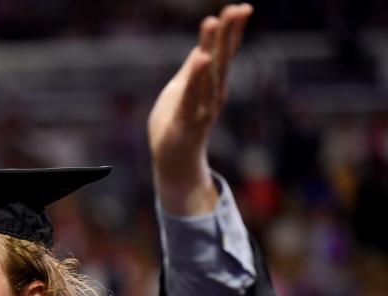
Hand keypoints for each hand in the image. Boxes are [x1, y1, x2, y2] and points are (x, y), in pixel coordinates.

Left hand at [148, 4, 251, 215]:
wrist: (173, 161)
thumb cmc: (176, 123)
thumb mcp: (182, 89)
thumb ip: (192, 69)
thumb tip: (203, 45)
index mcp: (210, 83)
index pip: (223, 51)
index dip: (232, 30)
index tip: (241, 7)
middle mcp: (213, 93)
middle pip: (221, 57)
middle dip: (228, 32)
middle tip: (237, 8)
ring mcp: (203, 107)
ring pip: (209, 73)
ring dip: (212, 47)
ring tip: (214, 23)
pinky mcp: (188, 120)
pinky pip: (192, 95)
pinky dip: (196, 77)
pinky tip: (199, 58)